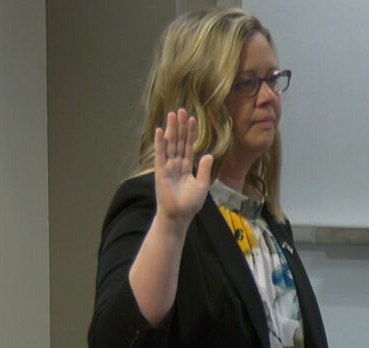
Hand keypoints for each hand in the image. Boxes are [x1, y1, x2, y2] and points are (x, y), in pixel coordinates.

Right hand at [154, 108, 213, 225]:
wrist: (178, 216)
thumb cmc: (190, 204)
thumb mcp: (202, 185)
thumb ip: (205, 169)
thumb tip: (208, 154)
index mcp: (187, 166)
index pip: (189, 146)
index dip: (191, 133)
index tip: (192, 119)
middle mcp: (176, 164)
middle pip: (179, 141)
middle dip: (180, 126)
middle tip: (181, 110)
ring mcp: (168, 166)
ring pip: (170, 144)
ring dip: (171, 129)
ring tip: (172, 114)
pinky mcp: (160, 171)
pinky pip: (161, 154)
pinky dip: (160, 142)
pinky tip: (160, 130)